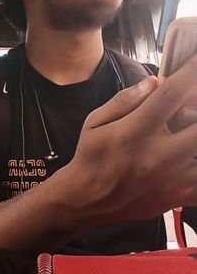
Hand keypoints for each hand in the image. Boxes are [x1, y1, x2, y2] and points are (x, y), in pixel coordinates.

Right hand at [70, 55, 196, 222]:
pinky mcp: (180, 196)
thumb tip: (154, 82)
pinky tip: (187, 155)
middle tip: (187, 106)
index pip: (171, 94)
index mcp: (134, 132)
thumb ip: (124, 101)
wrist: (88, 200)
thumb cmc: (91, 157)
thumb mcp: (94, 122)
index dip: (192, 72)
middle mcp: (158, 154)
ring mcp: (173, 178)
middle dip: (196, 108)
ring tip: (184, 132)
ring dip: (196, 136)